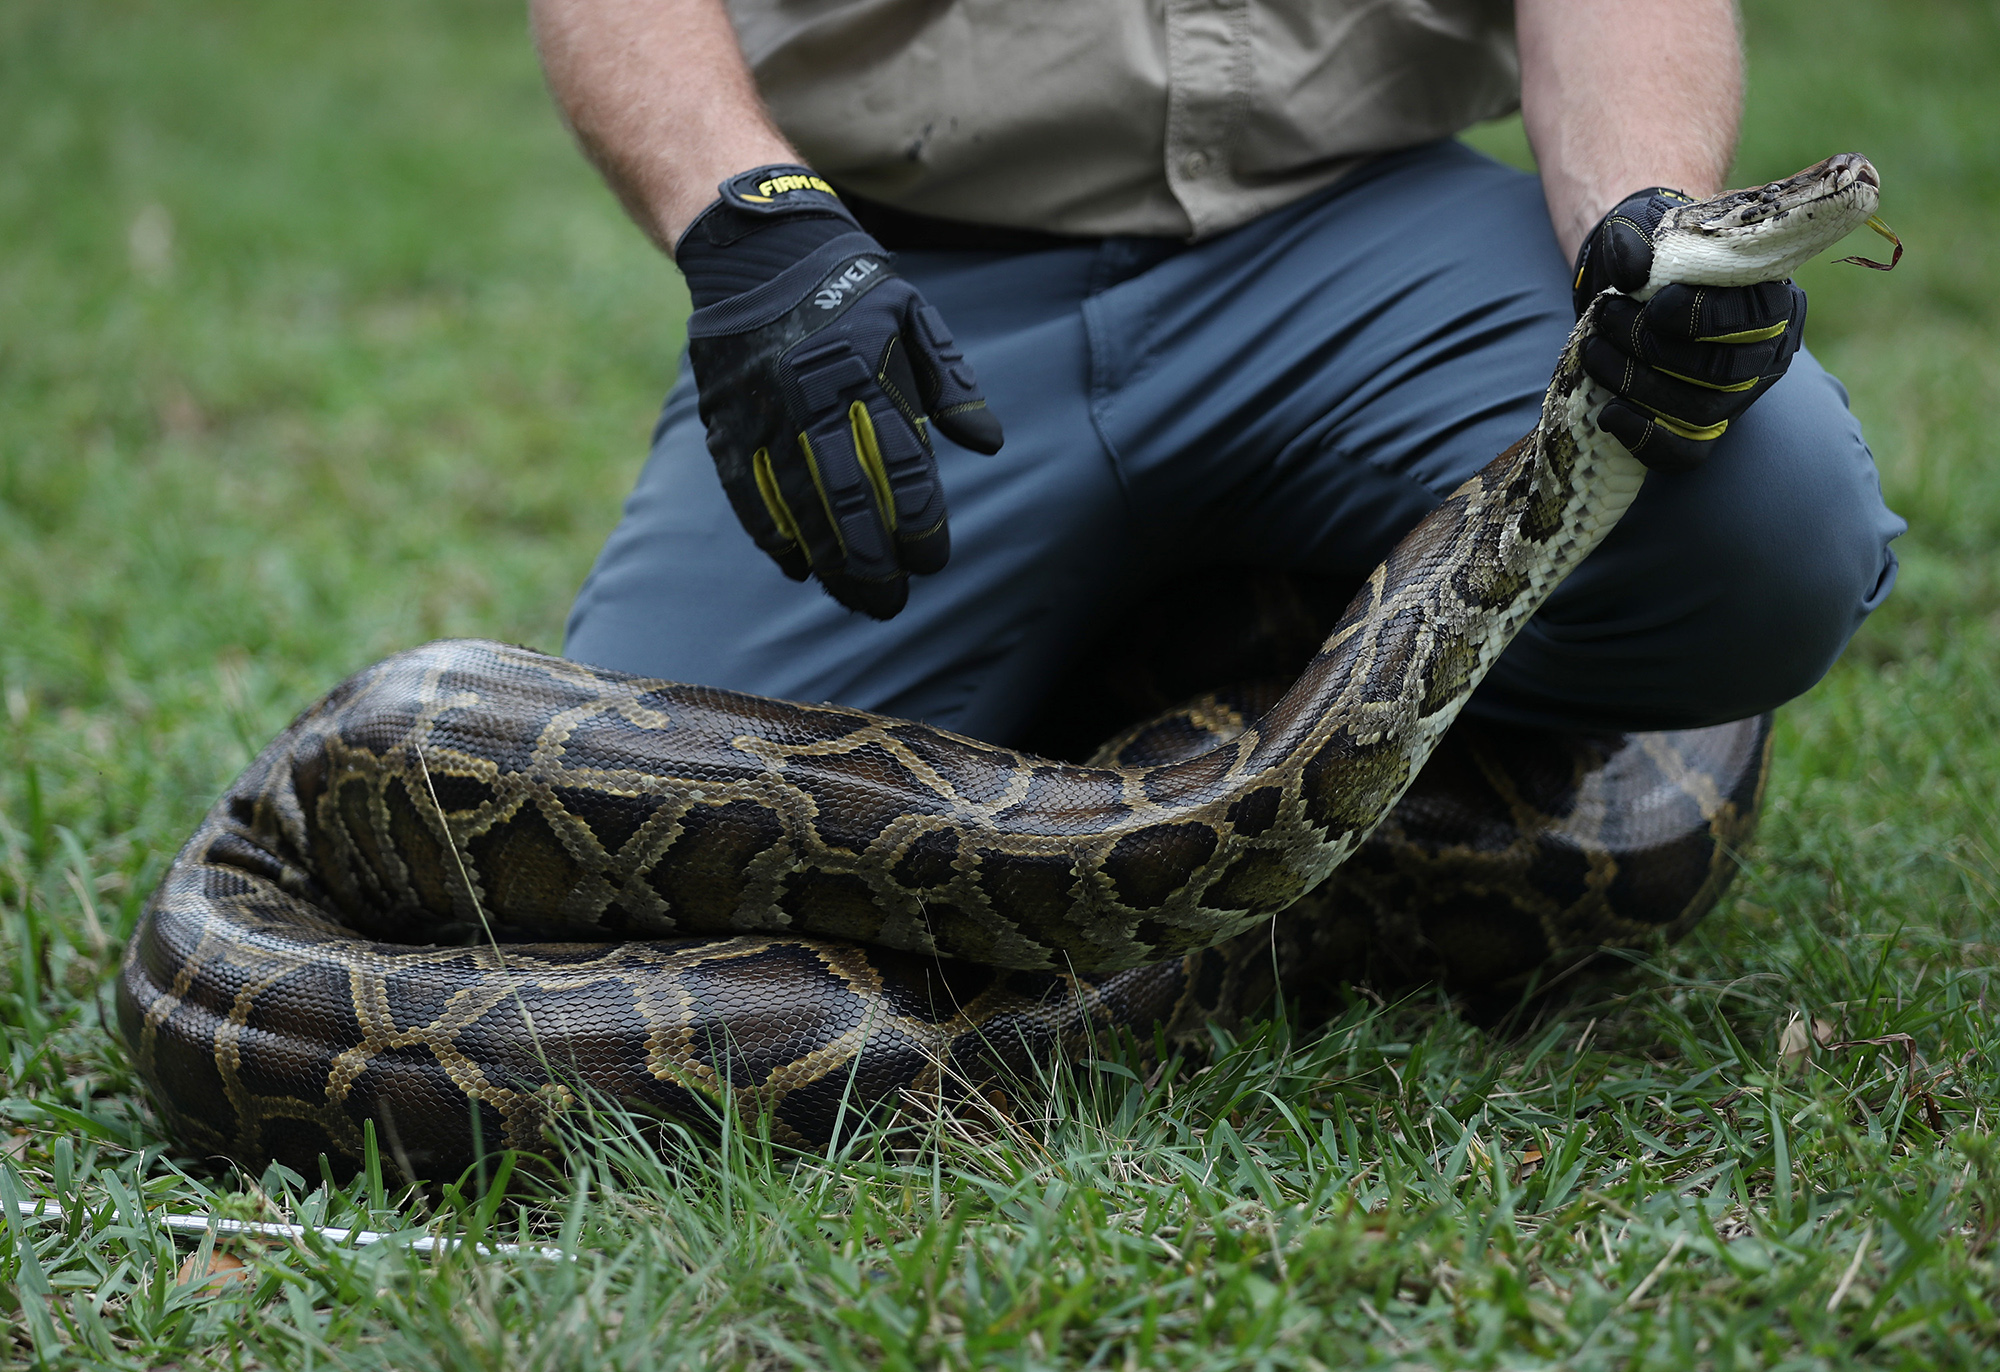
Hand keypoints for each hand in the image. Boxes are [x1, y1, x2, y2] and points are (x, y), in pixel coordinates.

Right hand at [677, 165, 1002, 618]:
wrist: (760, 250)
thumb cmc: (852, 288)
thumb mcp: (912, 316)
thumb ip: (951, 382)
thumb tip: (990, 445)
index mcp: (865, 371)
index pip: (900, 463)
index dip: (918, 519)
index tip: (932, 560)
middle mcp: (812, 395)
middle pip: (846, 495)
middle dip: (872, 557)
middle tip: (893, 602)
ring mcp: (763, 411)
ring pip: (796, 501)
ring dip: (827, 558)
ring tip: (854, 598)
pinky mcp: (725, 420)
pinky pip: (746, 489)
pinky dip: (771, 531)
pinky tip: (797, 566)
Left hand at [1573, 188, 1805, 472]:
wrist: (1630, 284)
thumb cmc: (1649, 255)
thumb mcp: (1642, 230)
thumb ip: (1636, 240)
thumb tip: (1632, 271)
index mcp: (1769, 298)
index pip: (1756, 319)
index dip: (1702, 316)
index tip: (1654, 302)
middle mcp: (1764, 354)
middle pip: (1723, 372)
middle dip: (1652, 349)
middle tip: (1606, 317)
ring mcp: (1736, 398)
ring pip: (1698, 413)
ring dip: (1636, 384)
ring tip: (1592, 350)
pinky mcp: (1703, 431)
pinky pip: (1684, 454)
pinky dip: (1644, 438)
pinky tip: (1608, 413)